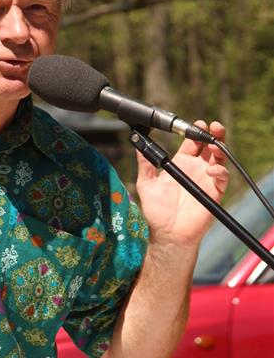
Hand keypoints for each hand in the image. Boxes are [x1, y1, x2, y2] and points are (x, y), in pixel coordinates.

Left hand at [136, 120, 228, 248]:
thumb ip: (144, 163)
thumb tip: (137, 143)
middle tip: (212, 126)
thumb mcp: (146, 183)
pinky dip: (219, 171)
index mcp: (180, 164)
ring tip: (215, 142)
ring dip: (219, 147)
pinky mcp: (214, 192)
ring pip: (219, 158)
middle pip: (208, 146)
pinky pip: (222, 178)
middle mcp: (195, 169)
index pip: (191, 142)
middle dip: (212, 134)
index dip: (193, 132)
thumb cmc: (157, 211)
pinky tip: (210, 170)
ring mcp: (206, 180)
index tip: (195, 124)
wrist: (168, 233)